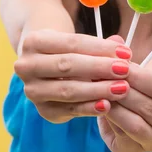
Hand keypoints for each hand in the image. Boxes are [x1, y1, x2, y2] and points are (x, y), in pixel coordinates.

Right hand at [13, 29, 131, 122]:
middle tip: (125, 70)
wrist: (45, 64)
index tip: (126, 52)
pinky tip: (107, 105)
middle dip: (100, 68)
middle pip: (68, 66)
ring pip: (68, 91)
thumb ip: (100, 46)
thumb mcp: (77, 41)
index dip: (100, 48)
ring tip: (122, 88)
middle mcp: (26, 66)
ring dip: (98, 90)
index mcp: (33, 41)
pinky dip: (89, 108)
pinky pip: (69, 110)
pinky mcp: (42, 110)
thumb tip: (122, 48)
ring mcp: (32, 90)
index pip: (71, 43)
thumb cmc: (66, 49)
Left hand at [97, 63, 151, 151]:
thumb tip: (114, 41)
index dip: (140, 76)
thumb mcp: (140, 69)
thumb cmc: (139, 83)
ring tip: (99, 90)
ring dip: (116, 106)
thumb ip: (128, 57)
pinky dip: (110, 120)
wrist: (131, 105)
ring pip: (136, 125)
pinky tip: (99, 105)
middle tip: (103, 76)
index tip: (121, 64)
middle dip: (123, 90)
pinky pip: (122, 136)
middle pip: (149, 108)